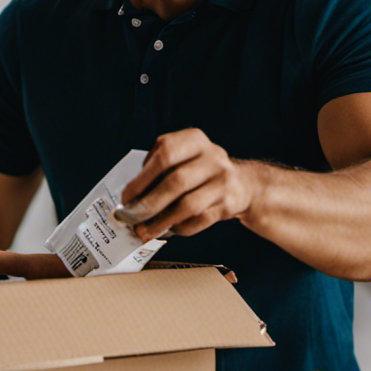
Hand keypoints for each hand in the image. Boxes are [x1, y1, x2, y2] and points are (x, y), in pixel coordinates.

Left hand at [120, 129, 256, 241]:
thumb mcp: (181, 156)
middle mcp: (212, 157)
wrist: (243, 183)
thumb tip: (132, 198)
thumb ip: (157, 169)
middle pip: (176, 181)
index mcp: (194, 140)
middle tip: (132, 217)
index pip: (165, 154)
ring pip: (188, 205)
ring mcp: (223, 180)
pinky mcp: (229, 203)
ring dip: (162, 221)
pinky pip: (199, 220)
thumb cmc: (199, 170)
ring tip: (145, 230)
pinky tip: (168, 229)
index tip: (127, 197)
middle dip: (149, 203)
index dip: (142, 179)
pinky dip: (180, 227)